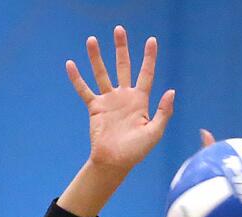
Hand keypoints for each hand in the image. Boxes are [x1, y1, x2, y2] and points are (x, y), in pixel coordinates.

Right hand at [66, 26, 174, 173]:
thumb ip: (163, 112)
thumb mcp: (155, 132)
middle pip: (123, 66)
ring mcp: (109, 101)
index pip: (146, 74)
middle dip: (121, 48)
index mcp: (140, 101)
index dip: (149, 57)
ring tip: (92, 39)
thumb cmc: (136, 151)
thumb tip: (171, 91)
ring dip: (97, 57)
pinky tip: (70, 64)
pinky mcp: (95, 108)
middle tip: (119, 30)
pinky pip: (84, 90)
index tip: (151, 40)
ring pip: (102, 73)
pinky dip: (77, 78)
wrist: (115, 162)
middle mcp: (124, 97)